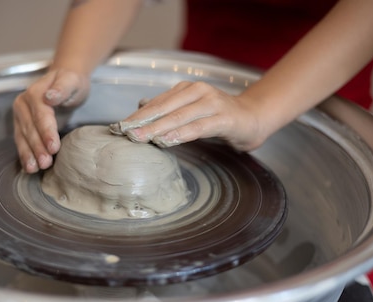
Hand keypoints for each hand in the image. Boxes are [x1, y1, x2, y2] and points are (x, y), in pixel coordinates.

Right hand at [12, 68, 89, 172]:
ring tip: (34, 169)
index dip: (47, 132)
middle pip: (30, 129)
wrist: (64, 80)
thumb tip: (49, 97)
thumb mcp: (71, 81)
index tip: (54, 147)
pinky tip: (29, 167)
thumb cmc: (70, 82)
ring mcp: (20, 116)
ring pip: (22, 137)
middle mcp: (23, 104)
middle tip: (45, 163)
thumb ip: (62, 88)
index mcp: (35, 93)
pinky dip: (25, 155)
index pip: (41, 116)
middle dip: (37, 147)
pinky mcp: (21, 125)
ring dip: (28, 154)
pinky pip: (21, 141)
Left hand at [109, 81, 267, 151]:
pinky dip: (182, 133)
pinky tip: (167, 140)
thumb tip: (141, 107)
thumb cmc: (219, 117)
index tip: (119, 126)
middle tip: (124, 133)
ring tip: (140, 138)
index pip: (157, 103)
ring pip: (179, 116)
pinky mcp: (224, 118)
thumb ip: (169, 109)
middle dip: (142, 121)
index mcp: (186, 89)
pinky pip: (199, 126)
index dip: (138, 115)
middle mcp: (198, 92)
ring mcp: (212, 103)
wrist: (253, 118)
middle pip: (164, 108)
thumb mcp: (191, 111)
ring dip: (158, 128)